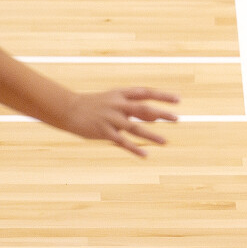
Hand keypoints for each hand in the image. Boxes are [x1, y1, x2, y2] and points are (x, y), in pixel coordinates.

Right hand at [60, 87, 179, 157]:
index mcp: (121, 94)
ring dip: (150, 135)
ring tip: (165, 142)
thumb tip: (157, 116)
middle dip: (161, 114)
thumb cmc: (96, 104)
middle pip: (143, 109)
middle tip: (177, 119)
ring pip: (134, 127)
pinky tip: (145, 154)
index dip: (162, 96)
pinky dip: (133, 148)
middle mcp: (117, 105)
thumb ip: (136, 107)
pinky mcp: (103, 132)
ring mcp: (110, 119)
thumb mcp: (116, 100)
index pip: (146, 93)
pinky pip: (121, 141)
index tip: (178, 99)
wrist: (68, 109)